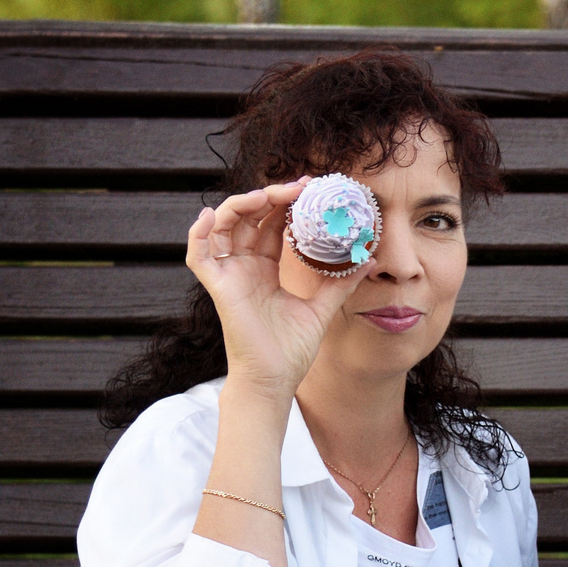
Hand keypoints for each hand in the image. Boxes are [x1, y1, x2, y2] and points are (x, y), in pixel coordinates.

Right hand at [184, 179, 364, 402]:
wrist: (275, 379)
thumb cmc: (291, 349)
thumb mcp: (321, 308)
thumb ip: (340, 283)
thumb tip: (368, 260)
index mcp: (266, 269)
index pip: (273, 225)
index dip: (287, 204)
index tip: (311, 189)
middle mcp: (245, 267)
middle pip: (250, 219)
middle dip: (271, 197)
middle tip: (299, 187)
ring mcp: (229, 275)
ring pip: (223, 227)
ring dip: (240, 206)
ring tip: (266, 195)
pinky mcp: (218, 288)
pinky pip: (198, 256)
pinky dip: (199, 234)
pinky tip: (211, 215)